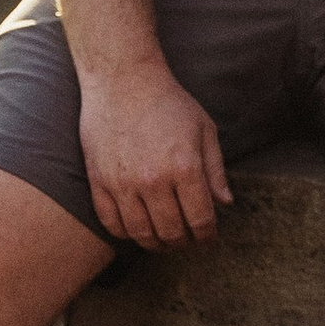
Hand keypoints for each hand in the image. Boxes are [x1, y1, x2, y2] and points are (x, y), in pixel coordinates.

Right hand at [78, 62, 234, 248]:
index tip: (208, 237)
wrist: (122, 81)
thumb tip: (225, 203)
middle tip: (187, 239)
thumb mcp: (204, 129)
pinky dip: (125, 234)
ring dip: (155, 244)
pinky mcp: (99, 182)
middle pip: (171, 232)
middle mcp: (154, 180)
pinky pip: (111, 223)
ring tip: (163, 239)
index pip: (201, 220)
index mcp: (185, 168)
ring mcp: (123, 184)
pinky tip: (136, 228)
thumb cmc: (168, 103)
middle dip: (184, 242)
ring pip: (140, 234)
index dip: (207, 236)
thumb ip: (216, 170)